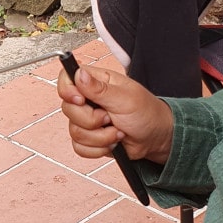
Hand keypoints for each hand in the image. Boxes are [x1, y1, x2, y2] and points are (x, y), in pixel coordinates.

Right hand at [57, 64, 173, 163]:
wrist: (156, 139)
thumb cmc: (147, 113)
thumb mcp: (125, 98)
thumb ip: (99, 88)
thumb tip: (79, 73)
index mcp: (96, 82)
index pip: (66, 78)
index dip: (67, 90)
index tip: (81, 100)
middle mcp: (88, 100)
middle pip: (68, 109)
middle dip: (91, 120)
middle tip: (110, 118)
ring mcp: (87, 120)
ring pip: (74, 131)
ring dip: (99, 137)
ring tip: (117, 131)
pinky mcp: (89, 138)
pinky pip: (79, 147)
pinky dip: (97, 149)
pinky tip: (112, 142)